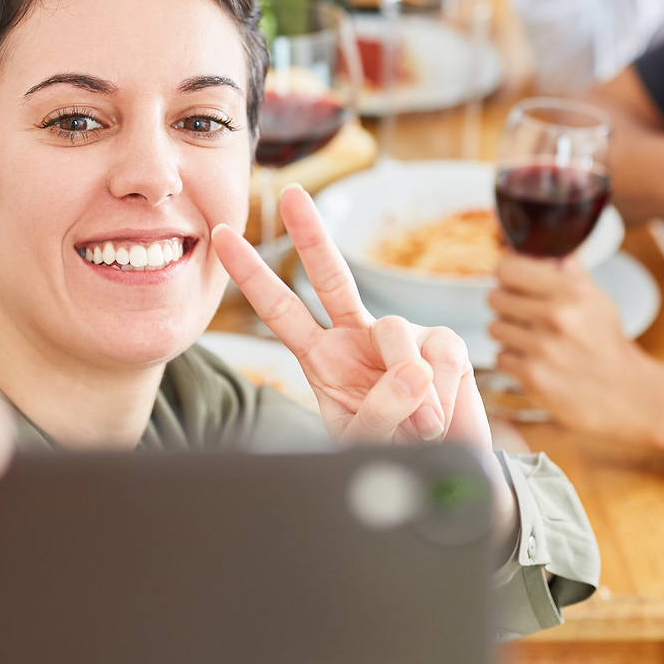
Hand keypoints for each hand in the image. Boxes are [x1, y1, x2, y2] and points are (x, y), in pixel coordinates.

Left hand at [211, 185, 489, 453]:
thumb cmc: (389, 451)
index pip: (280, 309)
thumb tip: (413, 371)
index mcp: (319, 356)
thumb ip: (379, 410)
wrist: (439, 467)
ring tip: (417, 427)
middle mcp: (355, 335)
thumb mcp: (364, 440)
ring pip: (393, 332)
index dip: (252, 275)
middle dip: (311, 234)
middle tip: (292, 195)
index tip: (222, 237)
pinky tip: (441, 416)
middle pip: (330, 276)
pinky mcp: (441, 343)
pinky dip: (440, 393)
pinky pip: (439, 356)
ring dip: (406, 388)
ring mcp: (400, 335)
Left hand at [488, 251, 663, 444]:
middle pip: (495, 298)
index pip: (507, 269)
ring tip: (532, 341)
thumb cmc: (609, 345)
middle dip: (508, 306)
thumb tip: (545, 247)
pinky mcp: (533, 378)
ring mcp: (542, 348)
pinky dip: (513, 362)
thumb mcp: (598, 300)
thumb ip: (570, 272)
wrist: (628, 393)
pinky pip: (500, 358)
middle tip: (525, 316)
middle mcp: (555, 316)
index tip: (512, 283)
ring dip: (509, 335)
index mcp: (571, 291)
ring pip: (495, 328)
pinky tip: (535, 363)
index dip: (507, 275)